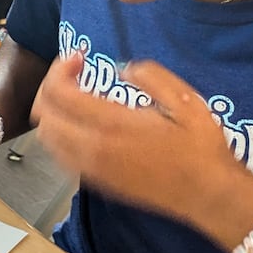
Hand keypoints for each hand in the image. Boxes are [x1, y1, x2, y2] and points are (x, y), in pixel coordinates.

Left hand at [32, 55, 246, 221]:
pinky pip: (59, 156)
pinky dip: (59, 135)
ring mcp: (92, 169)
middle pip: (43, 114)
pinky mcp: (97, 183)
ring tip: (76, 96)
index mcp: (112, 125)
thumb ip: (150, 76)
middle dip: (51, 86)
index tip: (80, 56)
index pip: (59, 93)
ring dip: (52, 112)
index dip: (60, 68)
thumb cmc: (201, 147)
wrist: (209, 195)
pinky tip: (83, 125)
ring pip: (46, 138)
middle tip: (74, 74)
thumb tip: (121, 68)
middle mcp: (93, 149)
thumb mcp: (185, 100)